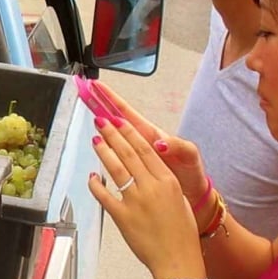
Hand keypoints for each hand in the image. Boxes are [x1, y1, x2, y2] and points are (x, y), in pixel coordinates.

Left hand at [88, 117, 203, 278]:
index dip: (130, 132)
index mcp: (167, 181)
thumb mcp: (178, 199)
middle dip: (113, 134)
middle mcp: (151, 188)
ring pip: (116, 170)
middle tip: (101, 120)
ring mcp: (135, 202)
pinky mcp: (122, 217)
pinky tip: (92, 175)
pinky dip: (96, 184)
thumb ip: (162, 181)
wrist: (177, 259)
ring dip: (104, 152)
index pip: (145, 149)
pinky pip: (104, 196)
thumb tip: (146, 167)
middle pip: (129, 154)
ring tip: (95, 139)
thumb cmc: (181, 232)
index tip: (119, 120)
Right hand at [93, 82, 209, 202]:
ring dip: (100, 124)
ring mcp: (136, 154)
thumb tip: (160, 144)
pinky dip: (104, 148)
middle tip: (86, 94)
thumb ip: (177, 146)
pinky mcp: (133, 168)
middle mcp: (141, 141)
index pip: (126, 112)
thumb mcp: (189, 155)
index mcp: (151, 134)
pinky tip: (97, 145)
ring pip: (113, 135)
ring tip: (88, 113)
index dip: (112, 99)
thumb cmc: (190, 171)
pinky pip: (114, 155)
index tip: (98, 87)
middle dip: (100, 105)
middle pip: (115, 119)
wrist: (191, 191)